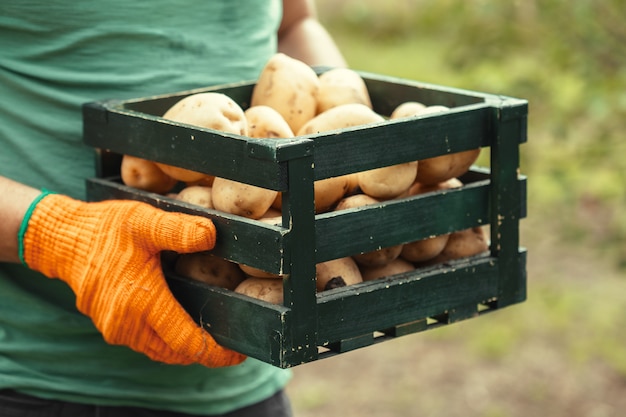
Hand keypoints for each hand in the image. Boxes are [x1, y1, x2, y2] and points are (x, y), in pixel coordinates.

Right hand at [20, 191, 245, 366]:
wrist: (62, 239)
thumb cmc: (105, 230)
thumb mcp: (144, 221)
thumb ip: (179, 230)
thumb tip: (211, 236)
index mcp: (142, 303)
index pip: (187, 342)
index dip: (216, 352)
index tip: (239, 353)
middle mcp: (127, 325)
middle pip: (177, 353)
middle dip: (206, 352)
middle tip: (232, 342)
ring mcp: (116, 330)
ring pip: (161, 351)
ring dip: (185, 348)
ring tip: (211, 335)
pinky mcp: (109, 327)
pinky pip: (146, 343)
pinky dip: (167, 341)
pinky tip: (181, 324)